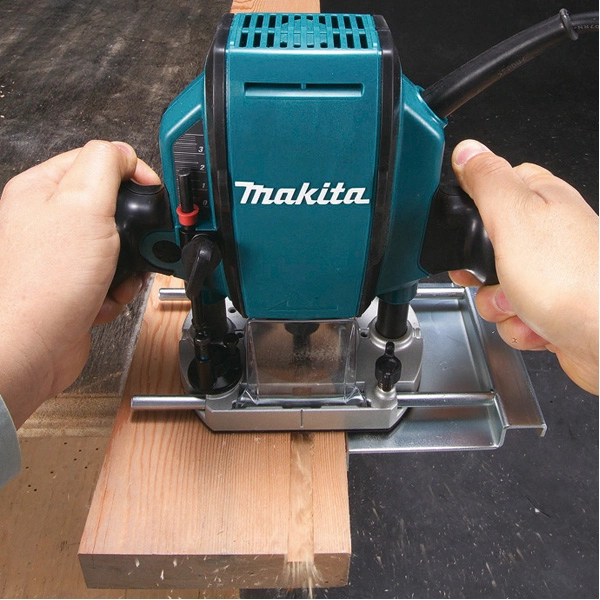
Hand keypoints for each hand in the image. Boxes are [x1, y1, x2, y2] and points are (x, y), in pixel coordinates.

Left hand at [0, 141, 160, 426]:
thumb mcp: (84, 205)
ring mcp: (60, 257)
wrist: (31, 347)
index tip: (152, 192)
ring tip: (117, 279)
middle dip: (134, 231)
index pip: (97, 162)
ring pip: (116, 248)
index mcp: (43, 189)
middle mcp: (48, 221)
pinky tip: (104, 300)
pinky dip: (116, 292)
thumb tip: (125, 153)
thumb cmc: (45, 283)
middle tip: (138, 243)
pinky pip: (110, 279)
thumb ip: (107, 166)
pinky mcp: (73, 287)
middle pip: (112, 209)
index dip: (132, 173)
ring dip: (128, 267)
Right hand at [449, 139, 597, 394]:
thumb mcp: (515, 219)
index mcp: (545, 200)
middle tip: (489, 275)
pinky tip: (536, 326)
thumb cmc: (574, 283)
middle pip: (490, 243)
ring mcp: (554, 274)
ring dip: (498, 304)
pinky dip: (519, 326)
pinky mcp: (554, 308)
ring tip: (520, 306)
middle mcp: (552, 235)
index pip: (498, 184)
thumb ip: (487, 182)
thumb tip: (468, 150)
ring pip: (498, 285)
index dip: (473, 206)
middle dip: (480, 271)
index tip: (463, 226)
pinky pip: (515, 315)